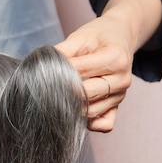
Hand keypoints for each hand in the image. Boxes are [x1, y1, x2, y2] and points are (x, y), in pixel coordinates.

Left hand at [55, 0, 161, 132]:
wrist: (119, 37)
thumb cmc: (98, 37)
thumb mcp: (79, 37)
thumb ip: (61, 52)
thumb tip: (39, 67)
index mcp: (115, 58)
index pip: (81, 71)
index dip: (59, 72)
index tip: (43, 72)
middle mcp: (122, 80)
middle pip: (86, 94)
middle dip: (63, 92)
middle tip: (45, 88)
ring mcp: (121, 96)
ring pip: (92, 112)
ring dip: (72, 108)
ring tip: (58, 97)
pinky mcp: (117, 107)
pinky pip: (104, 125)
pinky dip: (89, 122)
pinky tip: (77, 108)